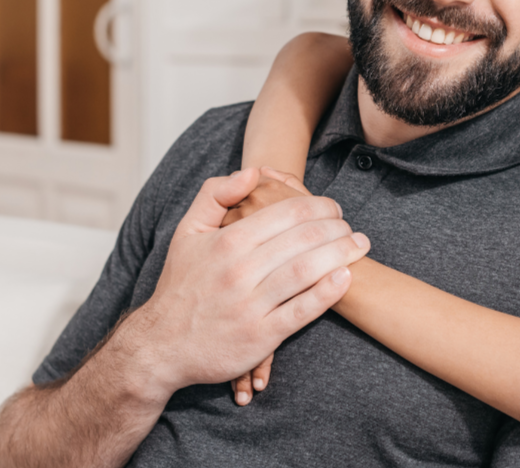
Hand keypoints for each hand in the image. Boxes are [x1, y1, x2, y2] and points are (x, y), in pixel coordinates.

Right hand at [126, 168, 368, 398]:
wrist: (160, 347)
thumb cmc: (179, 287)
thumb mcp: (187, 232)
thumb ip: (214, 195)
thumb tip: (251, 172)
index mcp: (228, 242)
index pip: (288, 213)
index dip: (319, 206)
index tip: (334, 208)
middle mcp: (240, 271)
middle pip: (304, 238)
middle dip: (336, 227)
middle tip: (350, 226)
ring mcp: (251, 305)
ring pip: (308, 270)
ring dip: (341, 253)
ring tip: (359, 245)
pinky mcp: (261, 337)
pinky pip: (302, 310)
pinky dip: (328, 292)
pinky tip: (345, 277)